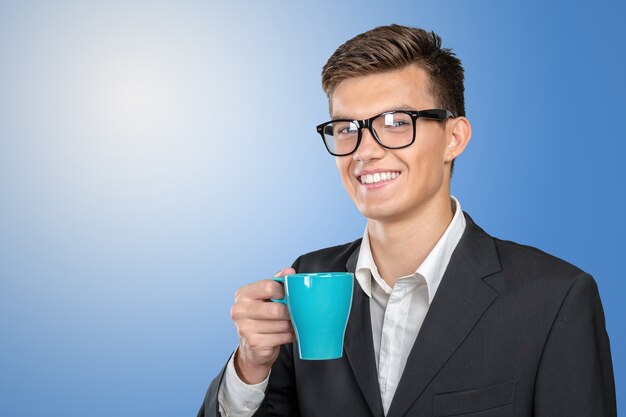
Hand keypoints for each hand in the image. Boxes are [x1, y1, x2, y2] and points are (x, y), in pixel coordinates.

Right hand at [231, 267, 295, 383]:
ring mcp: (245, 328)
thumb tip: (289, 272)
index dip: (284, 291)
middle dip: (291, 312)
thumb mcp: (265, 297)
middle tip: (298, 312)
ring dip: (292, 324)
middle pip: (276, 309)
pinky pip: (281, 337)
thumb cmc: (261, 317)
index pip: (268, 286)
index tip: (290, 295)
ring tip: (294, 323)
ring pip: (281, 324)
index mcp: (243, 294)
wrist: (252, 347)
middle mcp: (239, 310)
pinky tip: (290, 334)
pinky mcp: (255, 343)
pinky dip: (290, 336)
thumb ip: (276, 282)